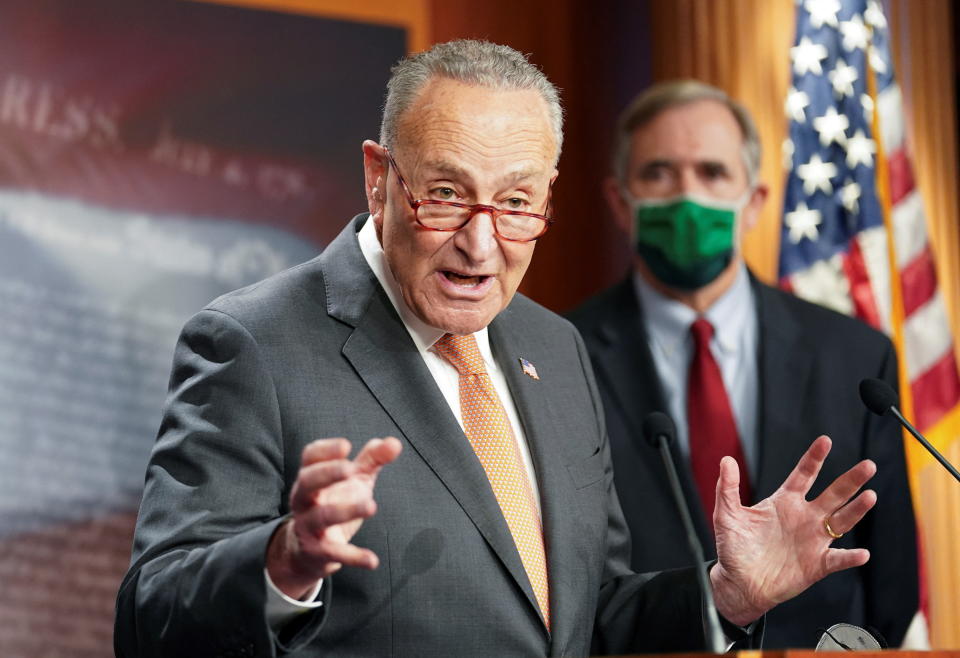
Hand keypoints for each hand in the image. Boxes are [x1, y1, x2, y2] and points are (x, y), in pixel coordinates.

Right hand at [266, 436, 402, 598]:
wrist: (311, 551)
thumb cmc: (335, 503)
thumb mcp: (354, 480)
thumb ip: (373, 460)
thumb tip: (394, 443)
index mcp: (312, 477)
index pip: (310, 457)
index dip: (325, 450)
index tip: (346, 446)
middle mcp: (304, 499)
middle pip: (307, 482)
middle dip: (327, 473)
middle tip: (349, 469)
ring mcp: (308, 526)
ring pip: (321, 516)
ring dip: (345, 511)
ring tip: (372, 506)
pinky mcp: (317, 551)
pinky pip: (333, 553)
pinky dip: (353, 557)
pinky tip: (373, 560)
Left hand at [709, 435, 875, 625]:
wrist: (739, 583)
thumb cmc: (734, 548)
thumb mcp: (727, 514)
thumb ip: (728, 487)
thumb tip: (726, 461)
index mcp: (784, 502)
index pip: (804, 474)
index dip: (814, 458)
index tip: (825, 441)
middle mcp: (804, 517)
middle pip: (833, 494)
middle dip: (851, 480)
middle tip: (868, 465)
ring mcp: (813, 540)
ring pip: (842, 521)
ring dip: (856, 510)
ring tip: (870, 496)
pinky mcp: (816, 565)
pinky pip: (837, 559)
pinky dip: (850, 557)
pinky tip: (861, 553)